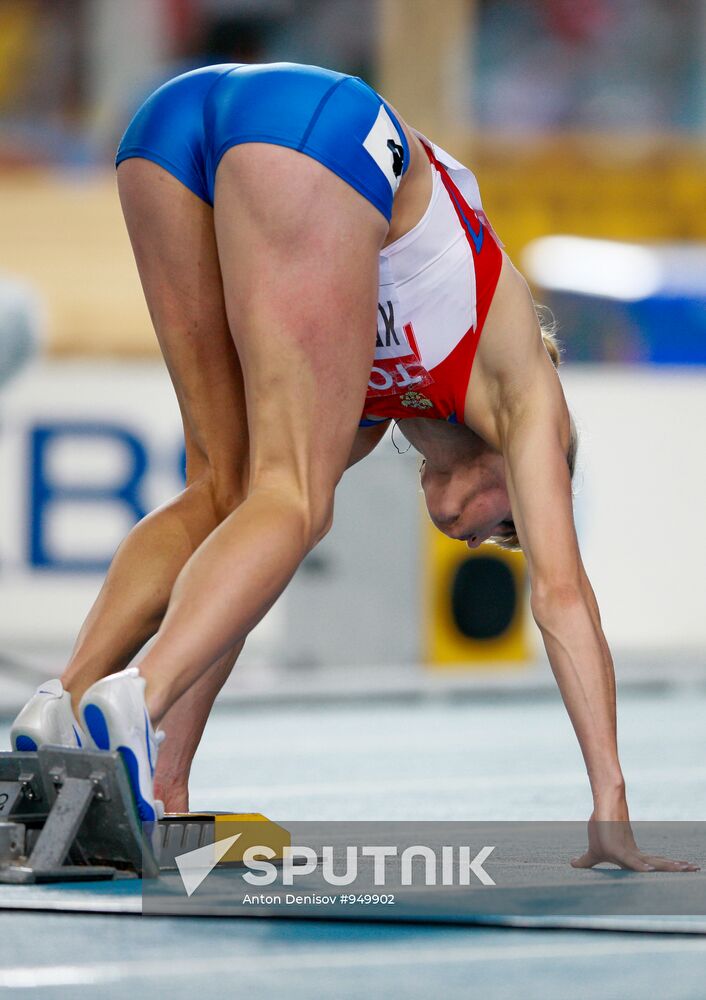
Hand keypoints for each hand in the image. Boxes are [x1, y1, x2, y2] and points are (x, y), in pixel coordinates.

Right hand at [571, 812, 699, 871]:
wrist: (602, 805)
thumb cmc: (599, 826)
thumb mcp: (593, 851)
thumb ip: (586, 861)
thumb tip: (572, 864)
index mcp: (633, 856)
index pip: (655, 864)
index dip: (669, 867)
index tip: (686, 868)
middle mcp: (635, 853)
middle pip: (661, 863)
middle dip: (678, 867)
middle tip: (696, 868)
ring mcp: (628, 850)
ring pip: (653, 861)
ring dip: (670, 866)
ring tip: (688, 867)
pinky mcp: (617, 848)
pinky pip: (631, 861)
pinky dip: (640, 866)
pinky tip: (650, 871)